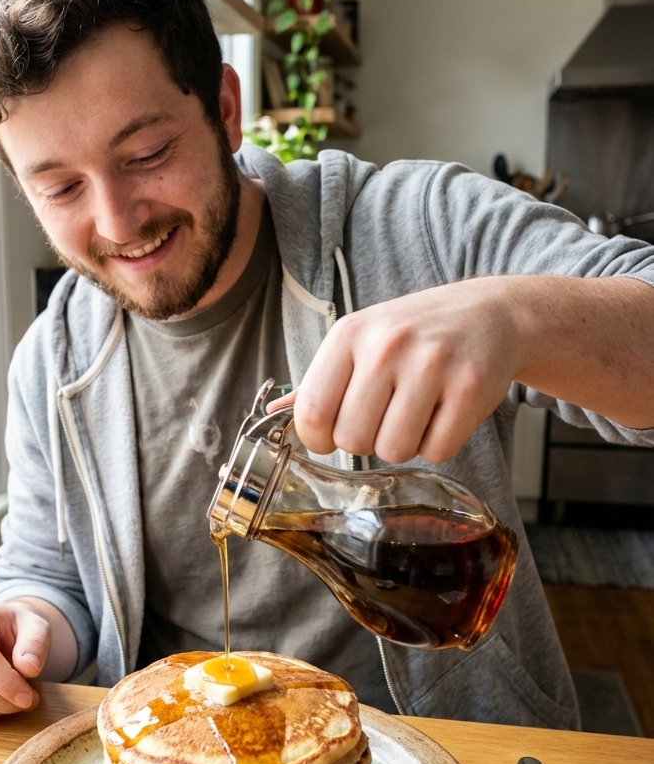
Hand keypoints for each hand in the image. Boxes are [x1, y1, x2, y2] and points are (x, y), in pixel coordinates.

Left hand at [270, 278, 521, 463]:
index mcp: (348, 335)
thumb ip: (319, 381)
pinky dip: (440, 444)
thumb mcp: (360, 341)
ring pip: (394, 450)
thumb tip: (272, 416)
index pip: (311, 412)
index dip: (318, 439)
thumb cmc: (414, 334)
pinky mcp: (470, 388)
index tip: (333, 434)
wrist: (490, 313)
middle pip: (352, 440)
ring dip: (403, 445)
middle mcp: (386, 346)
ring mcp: (431, 365)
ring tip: (416, 413)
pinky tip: (444, 413)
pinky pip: (438, 451)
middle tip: (385, 417)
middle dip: (366, 441)